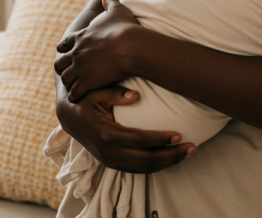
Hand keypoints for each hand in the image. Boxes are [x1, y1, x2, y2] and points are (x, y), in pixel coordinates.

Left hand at [55, 0, 139, 101]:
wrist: (131, 47)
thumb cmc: (126, 28)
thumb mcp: (117, 10)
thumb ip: (110, 0)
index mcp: (81, 36)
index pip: (64, 44)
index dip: (65, 49)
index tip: (66, 53)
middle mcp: (77, 52)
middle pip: (60, 62)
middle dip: (62, 66)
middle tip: (66, 71)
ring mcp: (80, 67)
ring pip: (65, 77)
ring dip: (68, 82)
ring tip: (71, 86)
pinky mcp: (87, 82)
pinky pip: (74, 92)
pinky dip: (74, 95)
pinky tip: (77, 97)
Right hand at [55, 85, 194, 173]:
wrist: (69, 117)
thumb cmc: (85, 100)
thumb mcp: (97, 92)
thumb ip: (116, 93)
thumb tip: (136, 95)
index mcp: (107, 135)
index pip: (140, 140)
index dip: (161, 139)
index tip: (179, 134)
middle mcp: (110, 153)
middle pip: (147, 160)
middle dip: (172, 155)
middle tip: (191, 147)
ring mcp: (111, 161)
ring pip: (145, 168)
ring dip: (168, 162)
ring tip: (187, 152)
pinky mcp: (113, 164)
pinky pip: (139, 169)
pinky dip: (157, 165)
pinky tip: (170, 157)